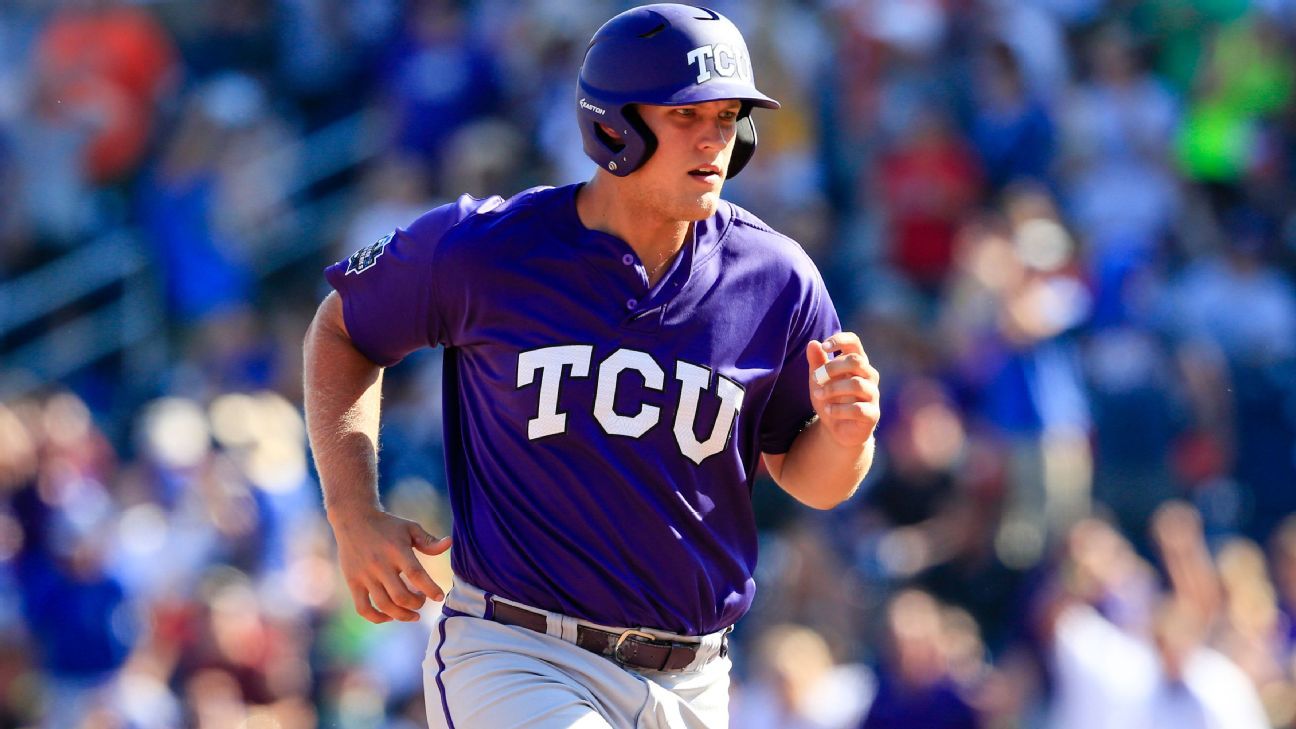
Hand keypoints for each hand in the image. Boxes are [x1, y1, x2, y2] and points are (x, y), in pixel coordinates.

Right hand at [328, 504, 451, 622]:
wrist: (353, 519)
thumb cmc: (387, 525)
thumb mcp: (410, 528)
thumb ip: (429, 541)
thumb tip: (449, 543)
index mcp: (397, 550)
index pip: (416, 574)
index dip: (430, 589)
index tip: (439, 597)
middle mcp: (380, 564)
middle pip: (401, 596)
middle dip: (417, 604)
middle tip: (422, 600)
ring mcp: (365, 575)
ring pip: (384, 605)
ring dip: (402, 615)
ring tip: (412, 613)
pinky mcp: (353, 582)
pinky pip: (363, 608)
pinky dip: (377, 618)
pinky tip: (390, 616)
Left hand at [807, 332, 879, 447]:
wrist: (837, 429)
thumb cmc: (830, 399)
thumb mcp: (819, 381)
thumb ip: (816, 362)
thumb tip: (812, 343)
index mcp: (857, 363)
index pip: (854, 342)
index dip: (840, 340)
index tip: (824, 347)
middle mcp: (869, 376)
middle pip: (856, 361)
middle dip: (832, 368)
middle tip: (816, 378)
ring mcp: (873, 395)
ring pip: (857, 384)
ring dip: (833, 389)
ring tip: (818, 395)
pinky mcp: (872, 414)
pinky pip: (857, 408)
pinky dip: (838, 409)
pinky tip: (828, 411)